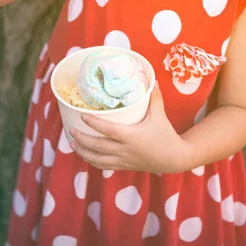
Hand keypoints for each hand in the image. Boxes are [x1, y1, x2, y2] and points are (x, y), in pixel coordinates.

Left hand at [70, 83, 190, 173]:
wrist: (174, 159)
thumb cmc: (166, 135)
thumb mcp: (160, 115)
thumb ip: (154, 97)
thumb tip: (152, 80)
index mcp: (132, 137)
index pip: (109, 131)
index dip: (94, 124)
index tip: (82, 116)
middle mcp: (125, 150)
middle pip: (98, 147)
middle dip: (82, 139)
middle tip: (71, 130)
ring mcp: (123, 160)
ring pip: (98, 160)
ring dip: (83, 152)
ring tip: (72, 143)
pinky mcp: (124, 166)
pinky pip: (104, 166)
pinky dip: (92, 161)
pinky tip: (85, 154)